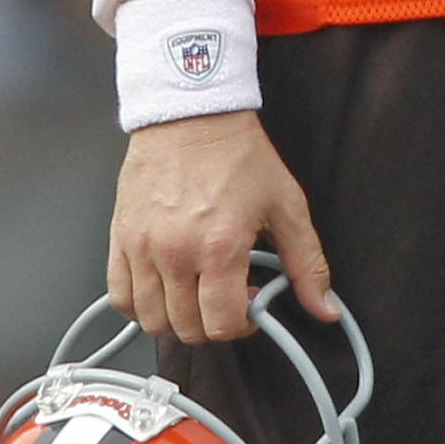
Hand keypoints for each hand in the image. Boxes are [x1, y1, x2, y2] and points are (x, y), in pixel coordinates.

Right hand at [110, 111, 336, 346]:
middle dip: (213, 323)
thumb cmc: (237, 154)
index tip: (250, 304)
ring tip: (196, 292)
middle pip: (187, 327)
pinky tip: (163, 289)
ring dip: (177, 319)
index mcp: (220, 247)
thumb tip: (324, 307)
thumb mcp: (287, 206)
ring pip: (151, 319)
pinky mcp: (120, 238)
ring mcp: (142, 248)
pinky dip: (140, 306)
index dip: (243, 324)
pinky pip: (120, 296)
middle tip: (226, 296)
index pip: (223, 324)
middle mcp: (176, 253)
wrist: (193, 115)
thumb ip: (306, 263)